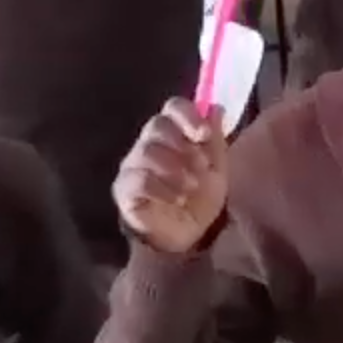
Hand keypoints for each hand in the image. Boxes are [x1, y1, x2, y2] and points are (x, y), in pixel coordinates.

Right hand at [114, 99, 228, 255]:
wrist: (190, 235)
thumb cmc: (202, 197)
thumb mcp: (217, 169)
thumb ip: (215, 139)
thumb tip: (215, 108)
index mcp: (174, 133)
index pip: (173, 107)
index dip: (188, 115)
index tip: (203, 134)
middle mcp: (149, 143)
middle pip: (157, 125)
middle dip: (183, 145)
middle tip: (201, 166)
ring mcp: (133, 166)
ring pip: (147, 152)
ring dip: (175, 170)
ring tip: (191, 188)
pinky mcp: (124, 190)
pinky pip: (138, 180)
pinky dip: (162, 189)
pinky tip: (177, 199)